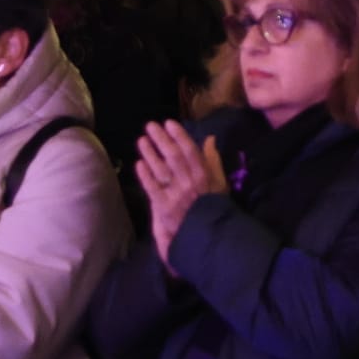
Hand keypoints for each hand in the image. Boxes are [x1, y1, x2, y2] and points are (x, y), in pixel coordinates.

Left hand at [135, 120, 227, 276]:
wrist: (206, 235)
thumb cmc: (213, 206)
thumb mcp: (220, 182)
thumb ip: (213, 160)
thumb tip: (209, 138)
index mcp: (204, 175)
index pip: (190, 150)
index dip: (179, 135)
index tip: (169, 123)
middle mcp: (189, 182)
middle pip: (172, 156)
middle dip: (161, 139)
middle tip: (150, 126)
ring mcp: (175, 194)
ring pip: (161, 169)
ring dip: (150, 153)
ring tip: (142, 140)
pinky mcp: (163, 207)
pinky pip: (152, 188)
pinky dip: (145, 175)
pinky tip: (139, 163)